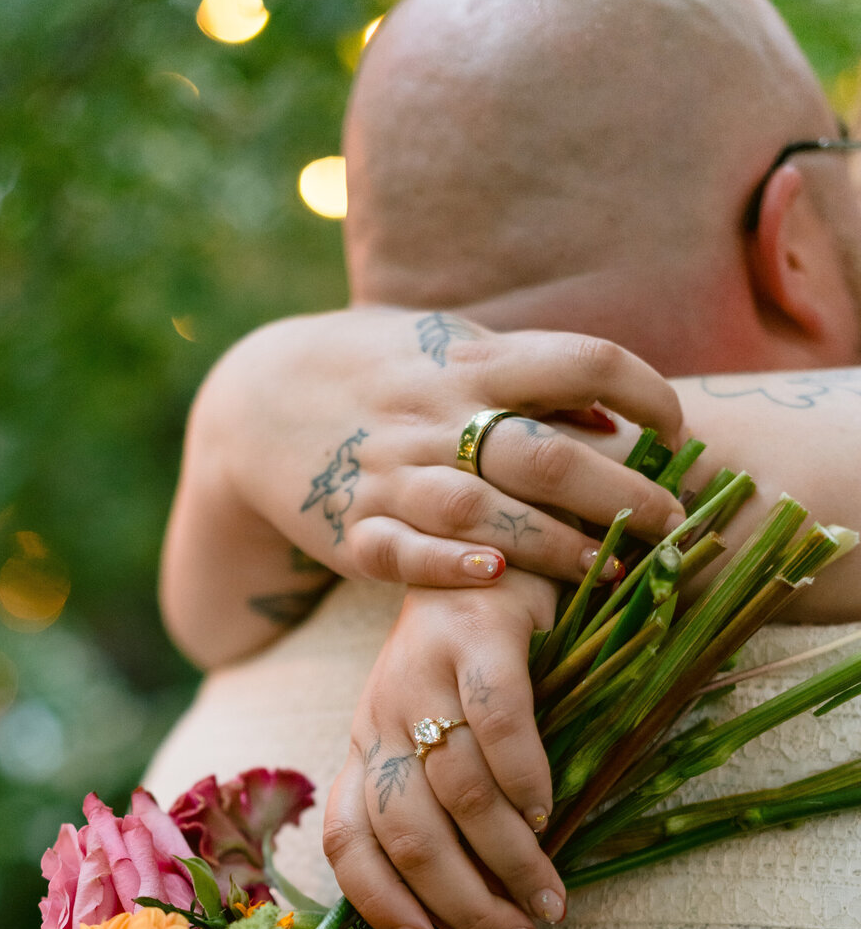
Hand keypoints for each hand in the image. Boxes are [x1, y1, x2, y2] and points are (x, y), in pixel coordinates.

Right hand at [162, 304, 685, 669]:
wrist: (252, 404)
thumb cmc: (375, 373)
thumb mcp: (448, 349)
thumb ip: (528, 375)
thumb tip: (614, 411)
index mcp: (471, 363)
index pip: (583, 359)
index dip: (646, 389)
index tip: (676, 429)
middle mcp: (435, 418)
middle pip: (545, 453)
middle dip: (618, 492)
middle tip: (671, 523)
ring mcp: (389, 476)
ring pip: (482, 511)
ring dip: (553, 545)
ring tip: (609, 569)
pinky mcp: (350, 530)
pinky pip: (401, 554)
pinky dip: (449, 566)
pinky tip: (496, 579)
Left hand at [323, 572, 561, 928]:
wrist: (498, 542)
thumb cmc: (477, 661)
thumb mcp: (438, 731)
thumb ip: (440, 802)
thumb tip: (471, 906)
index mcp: (366, 745)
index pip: (348, 841)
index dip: (380, 903)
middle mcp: (380, 714)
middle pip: (404, 832)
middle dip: (460, 901)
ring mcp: (423, 671)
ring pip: (457, 792)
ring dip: (508, 860)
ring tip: (549, 900)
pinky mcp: (477, 634)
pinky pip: (497, 723)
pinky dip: (526, 778)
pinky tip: (550, 811)